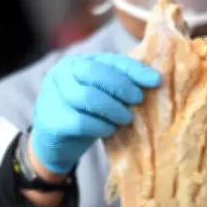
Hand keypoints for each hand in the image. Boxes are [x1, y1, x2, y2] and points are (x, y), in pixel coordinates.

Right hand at [30, 53, 160, 173]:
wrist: (53, 146)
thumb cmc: (83, 116)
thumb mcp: (99, 96)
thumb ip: (117, 86)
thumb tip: (153, 81)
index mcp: (76, 63)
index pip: (108, 60)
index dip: (134, 69)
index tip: (156, 80)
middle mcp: (61, 74)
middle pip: (94, 72)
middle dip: (122, 86)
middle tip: (138, 100)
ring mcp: (52, 96)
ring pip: (88, 97)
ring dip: (113, 108)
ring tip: (126, 119)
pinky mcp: (51, 121)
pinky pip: (81, 121)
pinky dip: (100, 126)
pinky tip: (109, 130)